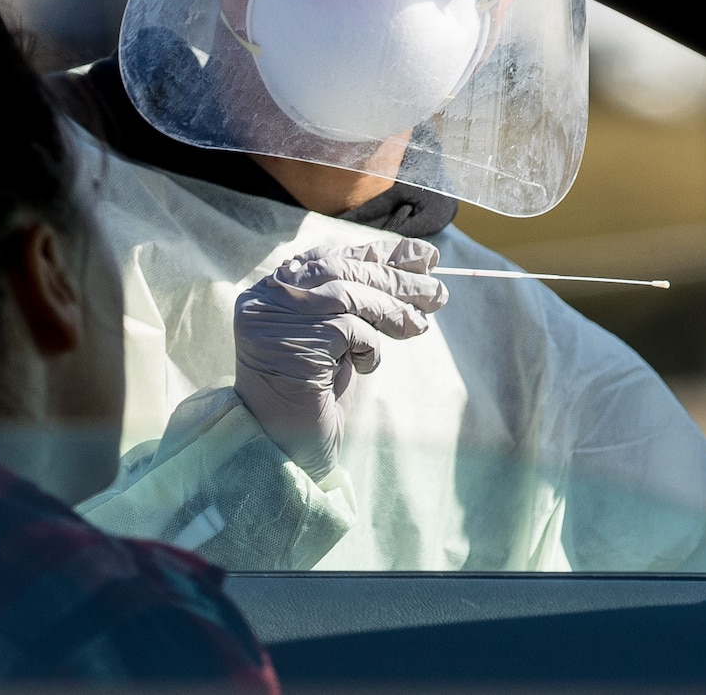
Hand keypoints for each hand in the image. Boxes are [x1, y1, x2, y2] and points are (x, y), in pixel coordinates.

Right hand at [232, 238, 448, 480]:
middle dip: (395, 277)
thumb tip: (413, 265)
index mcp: (272, 293)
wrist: (285, 450)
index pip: (331, 258)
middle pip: (341, 271)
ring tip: (421, 323)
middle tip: (438, 289)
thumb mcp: (338, 340)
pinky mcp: (294, 343)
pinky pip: (350, 329)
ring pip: (347, 293)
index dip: (378, 253)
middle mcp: (267, 299)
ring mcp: (275, 319)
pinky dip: (370, 345)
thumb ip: (358, 303)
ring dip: (393, 308)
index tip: (422, 256)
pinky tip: (366, 364)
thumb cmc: (313, 397)